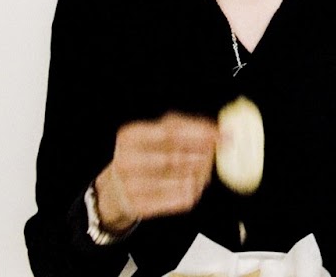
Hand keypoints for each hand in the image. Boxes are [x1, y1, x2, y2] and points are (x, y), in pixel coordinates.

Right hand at [94, 112, 218, 232]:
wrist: (115, 190)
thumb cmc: (144, 155)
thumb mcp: (155, 134)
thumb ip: (185, 127)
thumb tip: (220, 130)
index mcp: (130, 137)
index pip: (170, 132)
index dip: (198, 133)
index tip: (220, 134)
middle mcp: (127, 161)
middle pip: (176, 157)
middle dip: (202, 155)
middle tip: (218, 152)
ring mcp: (131, 186)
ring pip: (180, 180)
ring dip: (200, 174)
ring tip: (205, 169)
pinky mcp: (140, 207)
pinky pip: (178, 199)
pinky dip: (192, 191)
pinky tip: (194, 185)